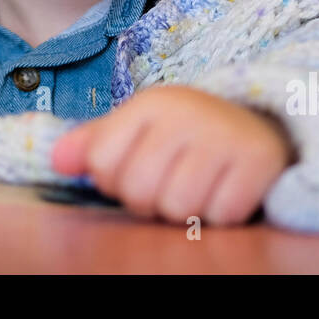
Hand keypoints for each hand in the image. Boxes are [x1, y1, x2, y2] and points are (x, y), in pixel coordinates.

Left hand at [50, 85, 295, 225]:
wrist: (261, 125)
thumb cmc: (187, 134)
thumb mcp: (140, 128)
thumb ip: (94, 144)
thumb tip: (57, 161)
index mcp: (151, 103)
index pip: (101, 161)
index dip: (114, 178)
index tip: (138, 165)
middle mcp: (187, 112)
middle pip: (137, 190)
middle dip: (150, 199)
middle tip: (171, 180)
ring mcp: (224, 135)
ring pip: (177, 207)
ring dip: (186, 209)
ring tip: (198, 185)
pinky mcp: (259, 161)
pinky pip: (220, 216)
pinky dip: (220, 213)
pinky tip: (225, 189)